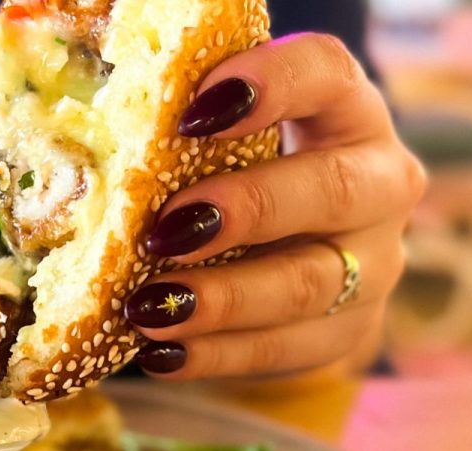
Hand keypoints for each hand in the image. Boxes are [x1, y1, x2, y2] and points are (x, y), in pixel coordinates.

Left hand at [126, 34, 426, 377]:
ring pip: (308, 284)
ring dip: (222, 300)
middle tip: (165, 233)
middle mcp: (381, 181)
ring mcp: (374, 263)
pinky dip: (217, 355)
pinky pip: (286, 349)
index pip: (325, 75)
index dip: (270, 85)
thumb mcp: (226, 144)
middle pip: (331, 190)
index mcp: (348, 111)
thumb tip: (90, 167)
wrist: (306, 253)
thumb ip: (187, 142)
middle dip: (246, 211)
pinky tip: (161, 355)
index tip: (191, 115)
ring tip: (149, 310)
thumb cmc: (243, 175)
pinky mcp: (350, 328)